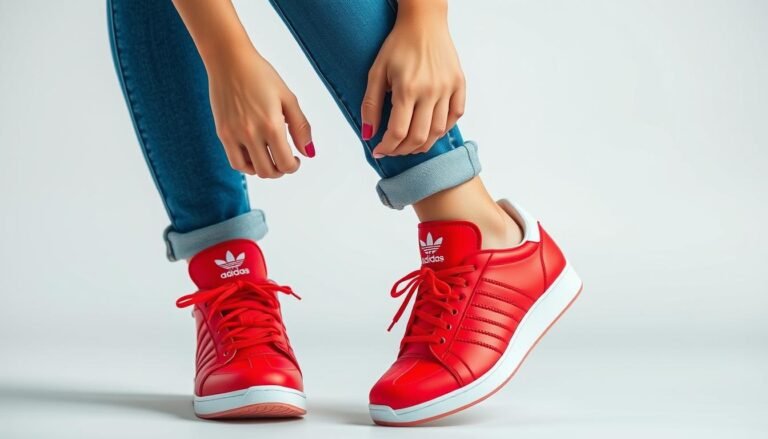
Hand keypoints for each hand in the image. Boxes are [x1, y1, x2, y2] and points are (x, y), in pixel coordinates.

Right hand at [207, 48, 313, 177]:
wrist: (229, 60)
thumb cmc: (260, 75)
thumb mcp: (288, 98)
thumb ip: (301, 127)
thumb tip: (308, 152)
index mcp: (272, 125)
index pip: (285, 163)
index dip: (294, 166)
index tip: (295, 159)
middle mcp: (252, 133)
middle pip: (269, 171)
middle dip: (281, 170)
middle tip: (284, 159)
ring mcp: (234, 135)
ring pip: (252, 170)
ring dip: (264, 169)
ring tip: (269, 157)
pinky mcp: (222, 133)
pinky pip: (235, 162)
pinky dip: (247, 165)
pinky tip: (254, 153)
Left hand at [362, 1, 464, 157]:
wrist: (424, 22)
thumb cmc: (398, 45)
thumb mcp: (376, 72)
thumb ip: (370, 105)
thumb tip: (368, 133)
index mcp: (407, 88)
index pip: (398, 131)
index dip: (387, 147)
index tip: (379, 150)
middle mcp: (430, 91)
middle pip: (419, 137)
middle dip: (403, 150)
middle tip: (393, 149)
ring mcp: (448, 88)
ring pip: (438, 131)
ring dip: (422, 144)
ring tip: (410, 144)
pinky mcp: (459, 84)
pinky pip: (455, 116)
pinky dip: (443, 129)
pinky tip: (430, 129)